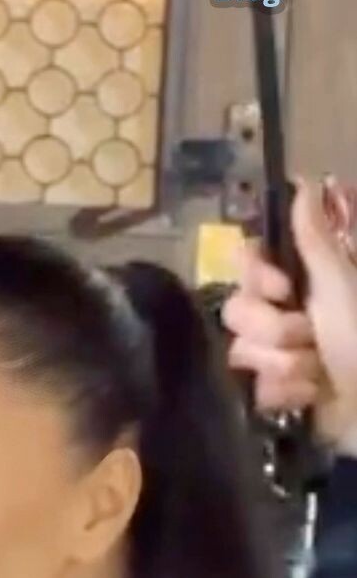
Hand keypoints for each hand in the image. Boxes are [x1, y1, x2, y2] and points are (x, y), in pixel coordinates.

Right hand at [223, 179, 356, 448]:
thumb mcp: (339, 282)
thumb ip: (313, 236)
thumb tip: (303, 181)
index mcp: (298, 279)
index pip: (245, 261)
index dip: (257, 277)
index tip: (282, 287)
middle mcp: (282, 311)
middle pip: (237, 311)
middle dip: (276, 330)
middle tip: (312, 337)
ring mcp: (276, 354)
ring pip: (243, 353)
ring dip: (287, 365)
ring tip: (318, 372)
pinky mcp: (275, 392)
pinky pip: (255, 389)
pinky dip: (288, 394)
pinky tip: (312, 395)